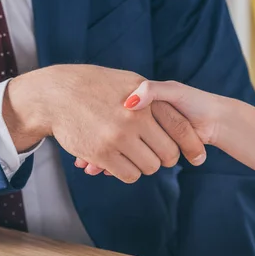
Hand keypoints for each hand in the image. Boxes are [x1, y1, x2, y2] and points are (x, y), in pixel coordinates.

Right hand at [2, 65, 205, 182]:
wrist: (56, 95)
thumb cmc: (94, 86)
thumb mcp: (128, 80)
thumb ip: (153, 95)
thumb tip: (180, 115)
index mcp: (146, 99)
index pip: (180, 128)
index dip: (192, 145)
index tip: (198, 157)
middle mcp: (135, 118)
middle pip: (168, 154)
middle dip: (165, 158)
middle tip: (155, 154)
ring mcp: (118, 137)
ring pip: (149, 168)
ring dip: (144, 165)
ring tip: (132, 154)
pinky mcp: (102, 153)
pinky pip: (129, 175)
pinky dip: (127, 172)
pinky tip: (118, 161)